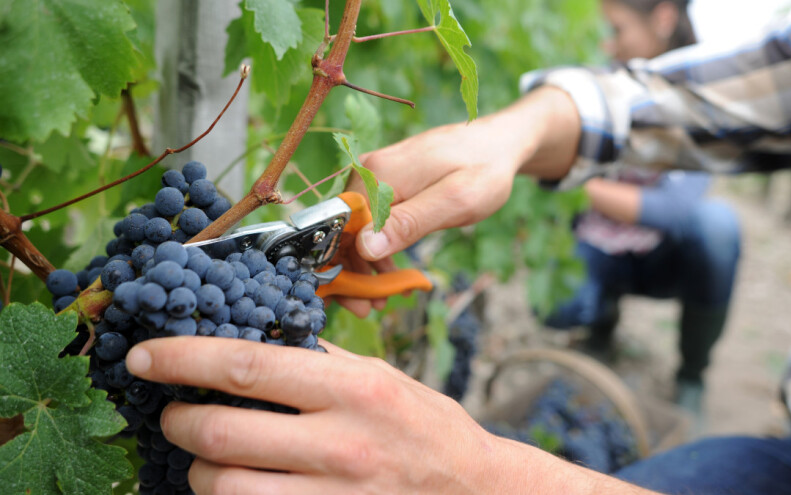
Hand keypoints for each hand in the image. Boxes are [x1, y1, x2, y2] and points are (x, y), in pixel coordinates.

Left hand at [126, 337, 501, 493]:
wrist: (474, 492)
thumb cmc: (426, 427)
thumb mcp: (380, 378)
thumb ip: (320, 361)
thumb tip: (252, 338)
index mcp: (352, 390)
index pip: (248, 367)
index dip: (185, 359)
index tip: (146, 355)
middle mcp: (340, 444)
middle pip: (222, 434)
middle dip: (177, 421)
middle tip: (170, 412)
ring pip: (224, 488)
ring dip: (197, 469)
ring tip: (203, 455)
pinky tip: (232, 484)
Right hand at [337, 87, 581, 315]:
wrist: (499, 143)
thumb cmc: (484, 171)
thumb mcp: (454, 201)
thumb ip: (410, 222)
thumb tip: (366, 246)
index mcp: (378, 174)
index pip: (341, 228)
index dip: (342, 268)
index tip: (359, 301)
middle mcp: (368, 171)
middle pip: (343, 229)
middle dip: (350, 272)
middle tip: (368, 309)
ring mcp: (375, 176)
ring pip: (355, 227)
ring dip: (363, 265)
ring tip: (383, 296)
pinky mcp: (386, 182)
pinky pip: (371, 220)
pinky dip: (377, 248)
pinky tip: (390, 271)